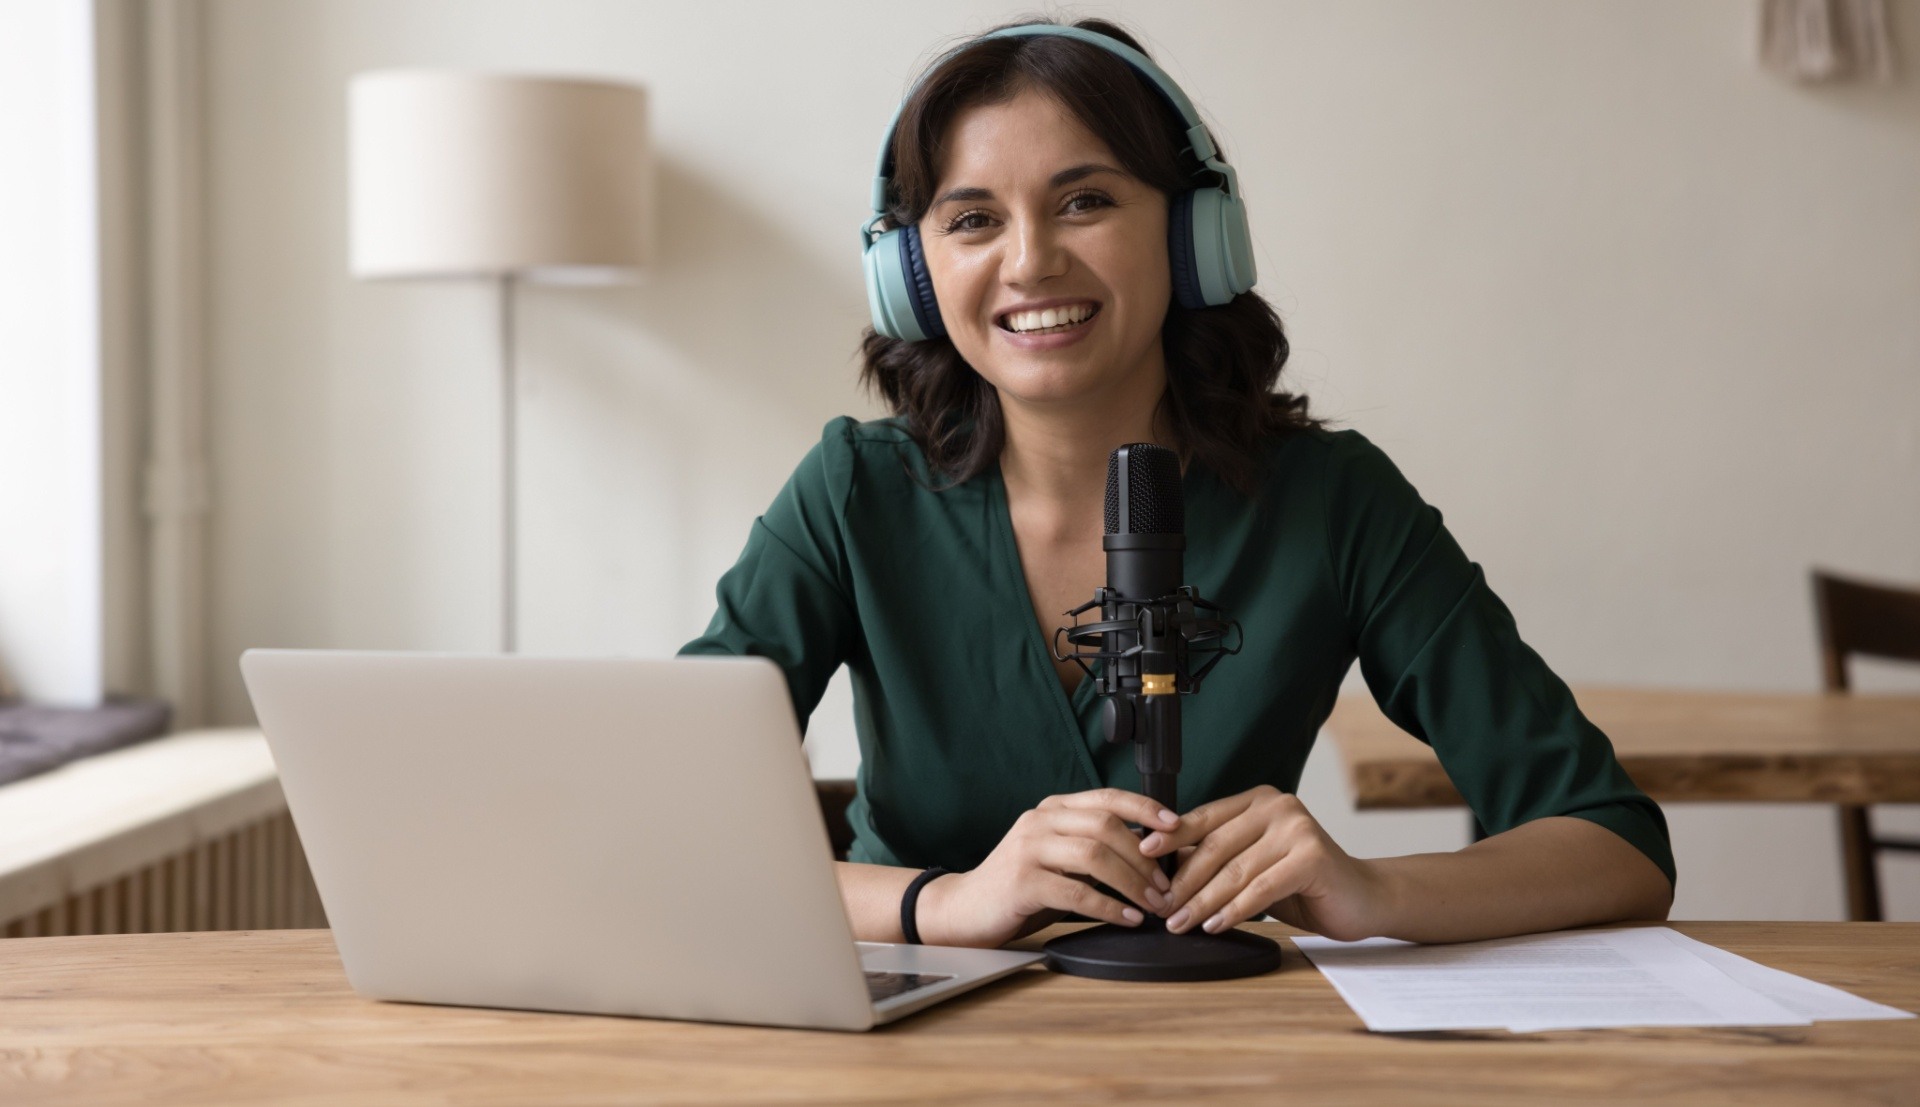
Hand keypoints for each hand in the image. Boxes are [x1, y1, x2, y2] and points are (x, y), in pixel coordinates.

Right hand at [919, 788, 1179, 947]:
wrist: (965, 908)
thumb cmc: (1020, 885)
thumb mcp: (1056, 855)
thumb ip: (1092, 845)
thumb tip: (1151, 850)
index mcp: (1053, 809)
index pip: (1107, 797)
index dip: (1145, 808)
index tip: (1175, 826)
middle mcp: (1040, 821)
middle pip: (1106, 827)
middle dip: (1144, 857)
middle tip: (1166, 886)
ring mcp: (1029, 850)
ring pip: (1095, 857)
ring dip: (1132, 883)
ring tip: (1153, 904)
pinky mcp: (1022, 883)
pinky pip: (1077, 893)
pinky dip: (1108, 907)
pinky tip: (1127, 918)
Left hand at [1142, 785, 1388, 941]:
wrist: (1362, 898)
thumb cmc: (1303, 883)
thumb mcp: (1253, 865)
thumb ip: (1218, 859)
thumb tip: (1160, 868)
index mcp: (1258, 801)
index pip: (1204, 818)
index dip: (1170, 838)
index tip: (1140, 856)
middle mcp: (1277, 806)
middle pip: (1215, 846)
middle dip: (1183, 881)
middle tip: (1160, 907)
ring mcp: (1297, 828)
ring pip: (1235, 870)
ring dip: (1203, 901)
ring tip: (1180, 923)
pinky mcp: (1311, 856)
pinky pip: (1261, 888)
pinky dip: (1235, 910)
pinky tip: (1216, 926)